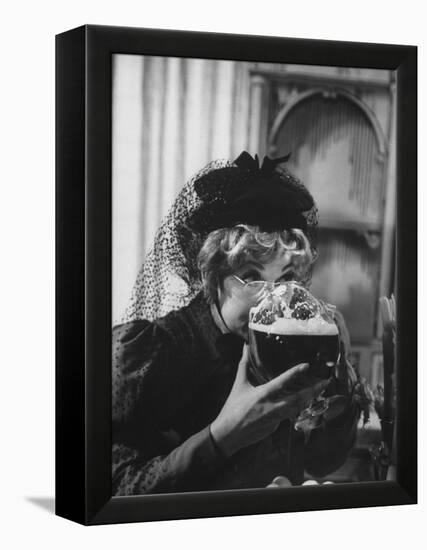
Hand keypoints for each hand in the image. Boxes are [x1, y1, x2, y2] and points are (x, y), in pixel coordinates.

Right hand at [210, 344, 328, 457]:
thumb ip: (244, 365)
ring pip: (296, 408)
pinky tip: (300, 402)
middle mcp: (272, 407)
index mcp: (262, 394)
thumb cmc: (232, 407)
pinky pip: (287, 415)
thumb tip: (245, 347)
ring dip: (308, 399)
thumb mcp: (239, 385)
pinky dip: (294, 408)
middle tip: (326, 382)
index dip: (295, 372)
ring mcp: (275, 419)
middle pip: (298, 398)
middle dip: (313, 390)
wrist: (228, 434)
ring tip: (319, 391)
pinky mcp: (275, 427)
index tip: (306, 365)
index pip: (282, 381)